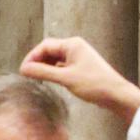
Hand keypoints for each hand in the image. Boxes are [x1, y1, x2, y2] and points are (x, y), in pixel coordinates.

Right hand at [19, 37, 139, 124]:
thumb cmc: (94, 84)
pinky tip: (49, 80)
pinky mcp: (80, 67)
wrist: (115, 94)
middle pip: (49, 51)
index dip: (32, 57)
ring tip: (36, 78)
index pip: (45, 46)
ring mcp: (78, 57)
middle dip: (37, 61)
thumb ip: (43, 73)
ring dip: (44, 67)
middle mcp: (74, 47)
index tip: (23, 70)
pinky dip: (53, 72)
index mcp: (72, 44)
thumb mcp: (65, 79)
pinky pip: (61, 66)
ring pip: (55, 59)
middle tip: (27, 75)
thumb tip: (25, 69)